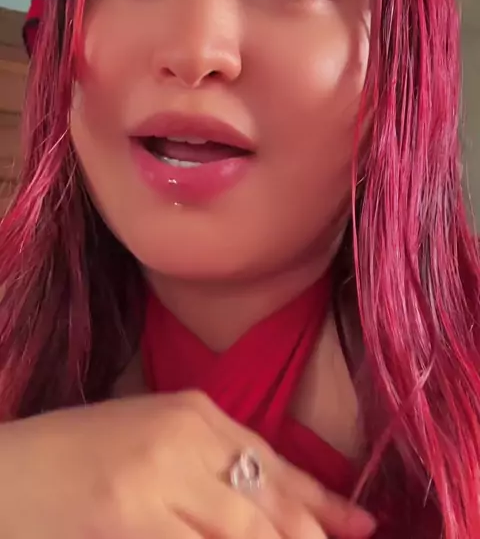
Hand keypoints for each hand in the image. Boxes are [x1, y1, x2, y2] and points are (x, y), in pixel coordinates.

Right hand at [0, 391, 375, 537]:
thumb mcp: (152, 446)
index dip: (324, 503)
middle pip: (272, 502)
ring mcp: (159, 471)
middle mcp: (187, 433)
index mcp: (196, 411)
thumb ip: (209, 468)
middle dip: (310, 538)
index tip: (362, 527)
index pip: (278, 464)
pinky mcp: (130, 508)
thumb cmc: (75, 459)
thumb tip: (263, 508)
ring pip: (248, 530)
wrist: (4, 470)